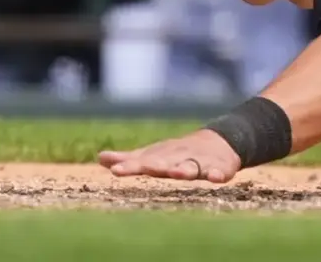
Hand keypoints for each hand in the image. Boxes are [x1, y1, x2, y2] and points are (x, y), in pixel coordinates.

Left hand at [98, 128, 241, 182]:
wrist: (219, 142)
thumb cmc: (178, 153)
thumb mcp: (154, 155)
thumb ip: (130, 159)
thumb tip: (100, 158)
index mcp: (162, 157)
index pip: (143, 162)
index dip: (130, 166)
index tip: (115, 171)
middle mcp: (178, 158)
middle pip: (166, 162)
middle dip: (156, 165)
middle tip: (146, 167)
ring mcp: (200, 162)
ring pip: (192, 166)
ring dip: (184, 169)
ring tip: (177, 173)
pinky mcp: (219, 168)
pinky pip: (219, 172)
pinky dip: (217, 174)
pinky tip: (214, 178)